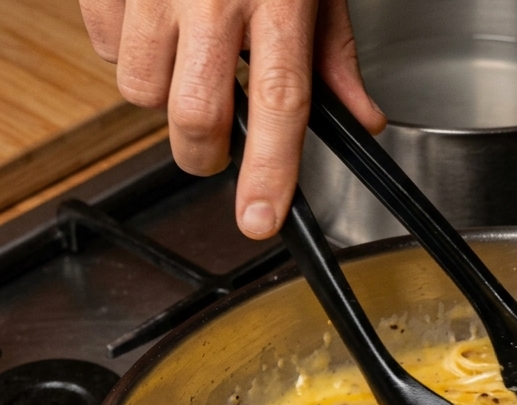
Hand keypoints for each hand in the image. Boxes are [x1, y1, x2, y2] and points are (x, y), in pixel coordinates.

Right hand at [79, 0, 385, 238]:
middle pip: (194, 115)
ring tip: (187, 59)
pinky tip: (155, 25)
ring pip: (140, 90)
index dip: (268, 172)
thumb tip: (363, 118)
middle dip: (203, 154)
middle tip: (217, 145)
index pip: (278, 106)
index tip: (259, 219)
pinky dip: (125, 50)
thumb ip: (336, 53)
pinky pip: (102, 45)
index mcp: (277, 0)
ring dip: (163, 96)